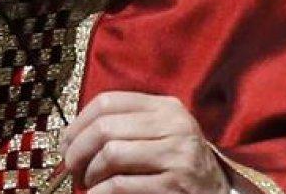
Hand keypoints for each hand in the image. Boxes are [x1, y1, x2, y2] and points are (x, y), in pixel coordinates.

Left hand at [61, 91, 229, 193]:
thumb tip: (73, 135)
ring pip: (111, 154)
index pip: (109, 101)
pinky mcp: (173, 186)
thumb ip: (128, 126)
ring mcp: (176, 156)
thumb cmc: (179, 164)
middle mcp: (174, 125)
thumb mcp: (161, 133)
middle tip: (71, 167)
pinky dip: (100, 192)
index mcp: (166, 107)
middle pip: (105, 127)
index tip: (66, 142)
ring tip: (88, 183)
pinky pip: (121, 184)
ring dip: (90, 173)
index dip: (78, 122)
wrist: (219, 193)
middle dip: (77, 150)